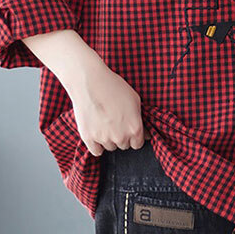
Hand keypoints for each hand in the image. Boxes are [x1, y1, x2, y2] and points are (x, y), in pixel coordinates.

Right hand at [20, 29, 150, 155]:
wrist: (90, 82)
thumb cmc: (114, 87)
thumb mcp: (135, 99)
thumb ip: (140, 118)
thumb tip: (145, 133)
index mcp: (135, 128)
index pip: (138, 144)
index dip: (135, 137)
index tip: (129, 130)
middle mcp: (121, 137)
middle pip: (124, 145)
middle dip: (122, 136)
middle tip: (116, 122)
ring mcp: (104, 139)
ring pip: (110, 147)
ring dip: (109, 139)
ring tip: (105, 122)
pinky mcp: (88, 138)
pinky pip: (96, 151)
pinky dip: (97, 145)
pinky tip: (97, 133)